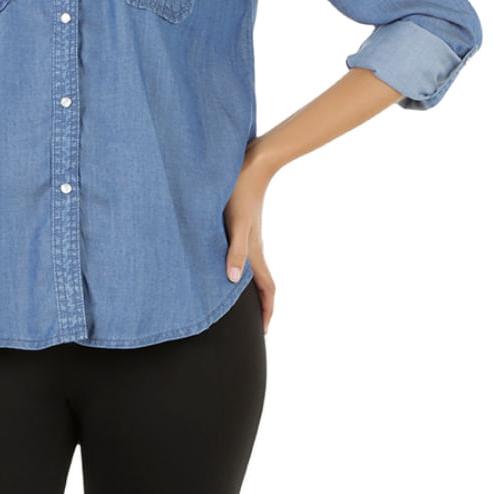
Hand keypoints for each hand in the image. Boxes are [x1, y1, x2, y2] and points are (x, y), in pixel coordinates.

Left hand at [222, 140, 276, 333]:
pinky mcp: (243, 223)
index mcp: (255, 250)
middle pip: (261, 282)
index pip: (266, 288)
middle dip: (259, 305)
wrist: (253, 162)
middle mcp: (254, 246)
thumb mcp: (235, 222)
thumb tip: (232, 279)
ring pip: (252, 268)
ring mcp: (250, 235)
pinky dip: (240, 267)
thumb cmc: (241, 190)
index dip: (266, 311)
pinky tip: (227, 263)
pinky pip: (244, 253)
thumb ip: (234, 250)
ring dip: (250, 288)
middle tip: (252, 324)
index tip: (263, 332)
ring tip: (238, 301)